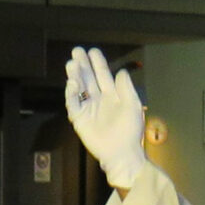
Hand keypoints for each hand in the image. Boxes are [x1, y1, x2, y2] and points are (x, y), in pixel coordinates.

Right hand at [64, 47, 148, 188]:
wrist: (122, 153)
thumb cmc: (130, 131)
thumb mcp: (133, 106)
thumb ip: (126, 88)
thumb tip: (121, 71)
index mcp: (112, 95)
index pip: (102, 75)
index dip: (97, 63)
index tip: (92, 51)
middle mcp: (98, 99)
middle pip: (88, 78)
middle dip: (82, 64)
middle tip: (76, 51)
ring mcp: (88, 109)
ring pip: (79, 88)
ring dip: (75, 75)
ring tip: (72, 63)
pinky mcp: (80, 120)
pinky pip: (73, 104)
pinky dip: (71, 94)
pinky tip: (72, 83)